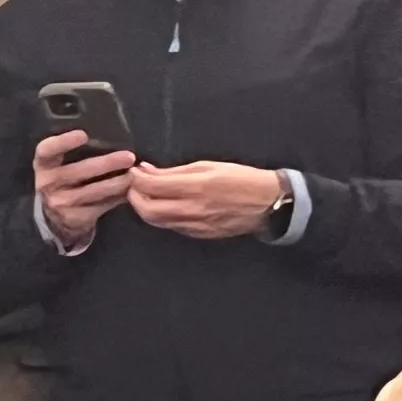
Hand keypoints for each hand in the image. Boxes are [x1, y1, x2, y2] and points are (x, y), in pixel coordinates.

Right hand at [34, 127, 137, 246]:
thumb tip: (112, 137)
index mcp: (43, 164)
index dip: (63, 142)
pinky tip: (130, 191)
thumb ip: (75, 152)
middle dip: (107, 163)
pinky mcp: (74, 218)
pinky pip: (101, 206)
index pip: (47, 150)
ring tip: (134, 175)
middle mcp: (47, 183)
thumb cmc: (64, 180)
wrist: (55, 217)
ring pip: (94, 191)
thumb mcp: (59, 165)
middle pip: (79, 171)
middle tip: (129, 157)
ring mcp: (60, 203)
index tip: (83, 134)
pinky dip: (118, 198)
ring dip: (118, 182)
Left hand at [124, 160, 287, 241]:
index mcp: (196, 187)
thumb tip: (147, 170)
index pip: (151, 186)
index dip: (137, 178)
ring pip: (155, 221)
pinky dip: (160, 215)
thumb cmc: (241, 178)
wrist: (267, 204)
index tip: (135, 171)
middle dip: (134, 196)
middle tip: (135, 185)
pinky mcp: (198, 235)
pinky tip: (165, 205)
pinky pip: (170, 226)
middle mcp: (192, 209)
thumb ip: (175, 171)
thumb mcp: (208, 166)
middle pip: (146, 209)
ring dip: (144, 207)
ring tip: (147, 194)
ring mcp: (194, 225)